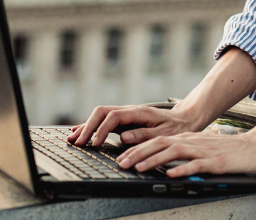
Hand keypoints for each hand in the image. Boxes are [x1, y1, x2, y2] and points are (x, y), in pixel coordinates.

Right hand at [67, 104, 201, 146]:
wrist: (184, 118)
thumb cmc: (175, 128)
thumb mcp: (164, 133)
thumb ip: (144, 134)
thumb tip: (123, 137)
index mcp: (138, 112)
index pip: (113, 117)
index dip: (102, 130)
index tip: (95, 144)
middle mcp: (129, 110)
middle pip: (102, 112)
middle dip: (88, 126)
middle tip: (77, 143)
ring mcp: (125, 114)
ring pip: (100, 115)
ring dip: (86, 126)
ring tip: (72, 139)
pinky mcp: (124, 120)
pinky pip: (104, 121)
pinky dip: (90, 126)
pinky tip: (79, 132)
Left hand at [118, 130, 255, 177]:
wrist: (255, 146)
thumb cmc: (229, 151)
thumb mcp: (202, 149)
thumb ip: (185, 154)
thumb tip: (165, 163)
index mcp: (188, 139)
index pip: (158, 141)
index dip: (139, 148)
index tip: (123, 156)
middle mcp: (192, 142)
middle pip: (161, 143)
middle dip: (139, 153)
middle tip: (122, 162)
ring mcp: (203, 151)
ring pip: (174, 152)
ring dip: (154, 160)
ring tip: (139, 168)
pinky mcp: (215, 161)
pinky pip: (195, 165)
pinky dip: (181, 169)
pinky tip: (171, 174)